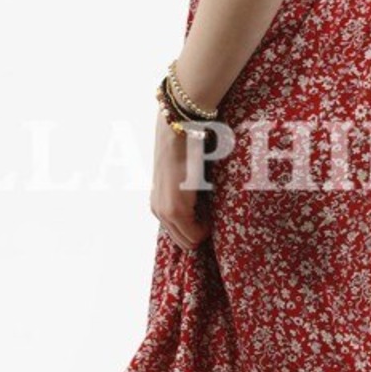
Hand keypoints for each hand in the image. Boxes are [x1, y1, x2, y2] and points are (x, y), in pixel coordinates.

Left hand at [150, 105, 210, 252]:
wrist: (180, 129)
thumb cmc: (189, 148)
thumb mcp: (187, 178)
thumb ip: (190, 196)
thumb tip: (207, 209)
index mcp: (160, 204)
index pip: (182, 235)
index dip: (199, 227)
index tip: (209, 208)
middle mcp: (158, 211)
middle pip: (185, 242)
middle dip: (202, 231)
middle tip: (211, 207)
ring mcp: (165, 212)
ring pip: (191, 240)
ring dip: (205, 227)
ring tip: (209, 201)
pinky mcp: (174, 210)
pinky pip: (195, 234)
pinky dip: (207, 226)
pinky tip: (209, 202)